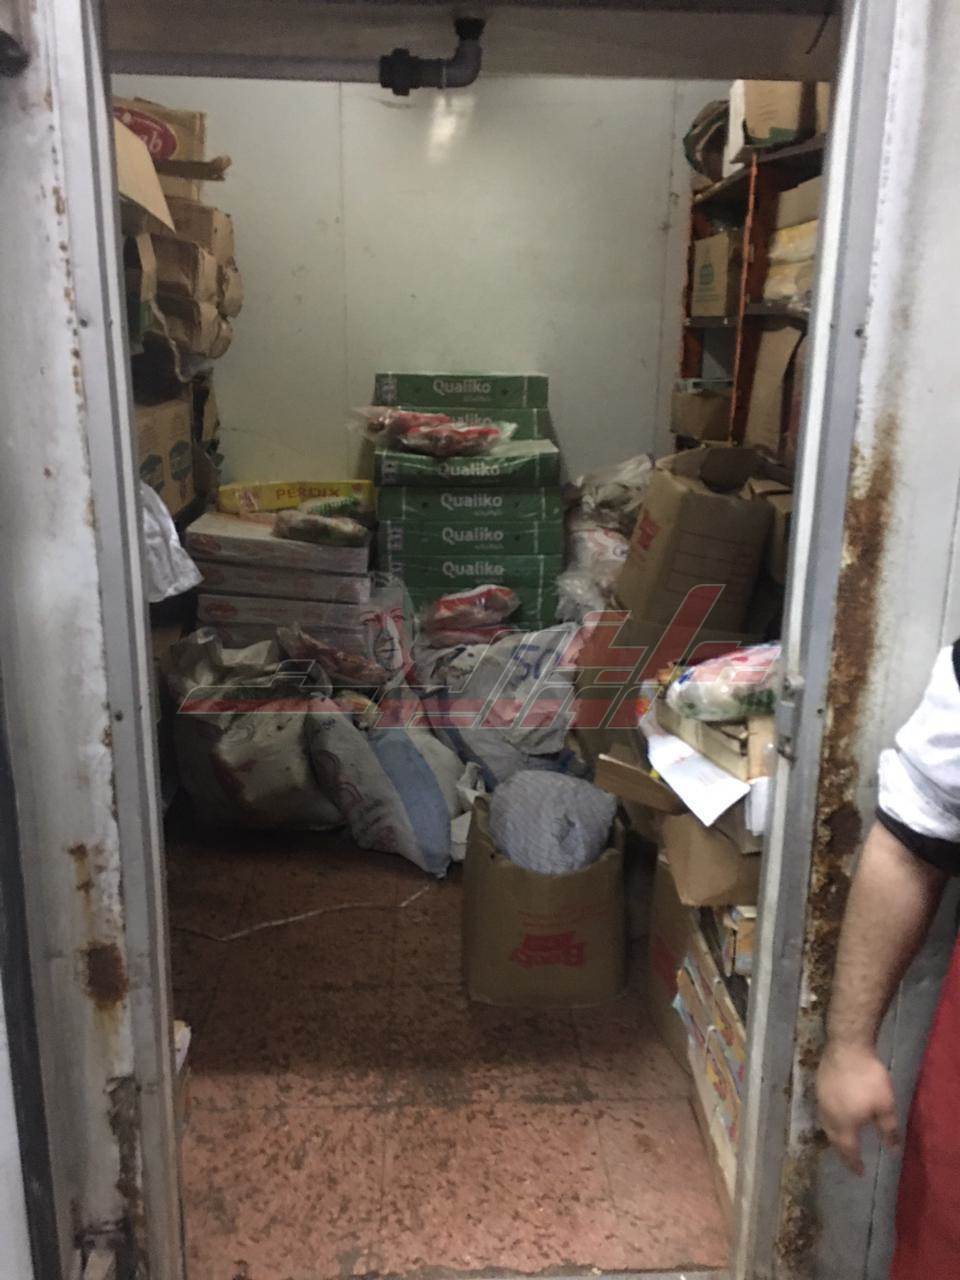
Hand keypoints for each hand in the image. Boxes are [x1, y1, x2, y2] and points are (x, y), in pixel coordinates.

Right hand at [817, 1041, 900, 1174]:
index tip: (859, 1172)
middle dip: (841, 1152)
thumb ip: (888, 1130)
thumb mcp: (885, 1105)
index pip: (848, 1150)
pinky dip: (829, 1120)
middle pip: (833, 1139)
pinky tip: (835, 1115)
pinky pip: (822, 1111)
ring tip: (840, 1141)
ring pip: (825, 1125)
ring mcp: (821, 1100)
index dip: (854, 1163)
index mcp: (844, 1124)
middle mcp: (829, 1116)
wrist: (847, 1048)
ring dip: (833, 1136)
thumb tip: (892, 1150)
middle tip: (848, 1160)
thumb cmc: (868, 1078)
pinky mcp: (818, 1086)